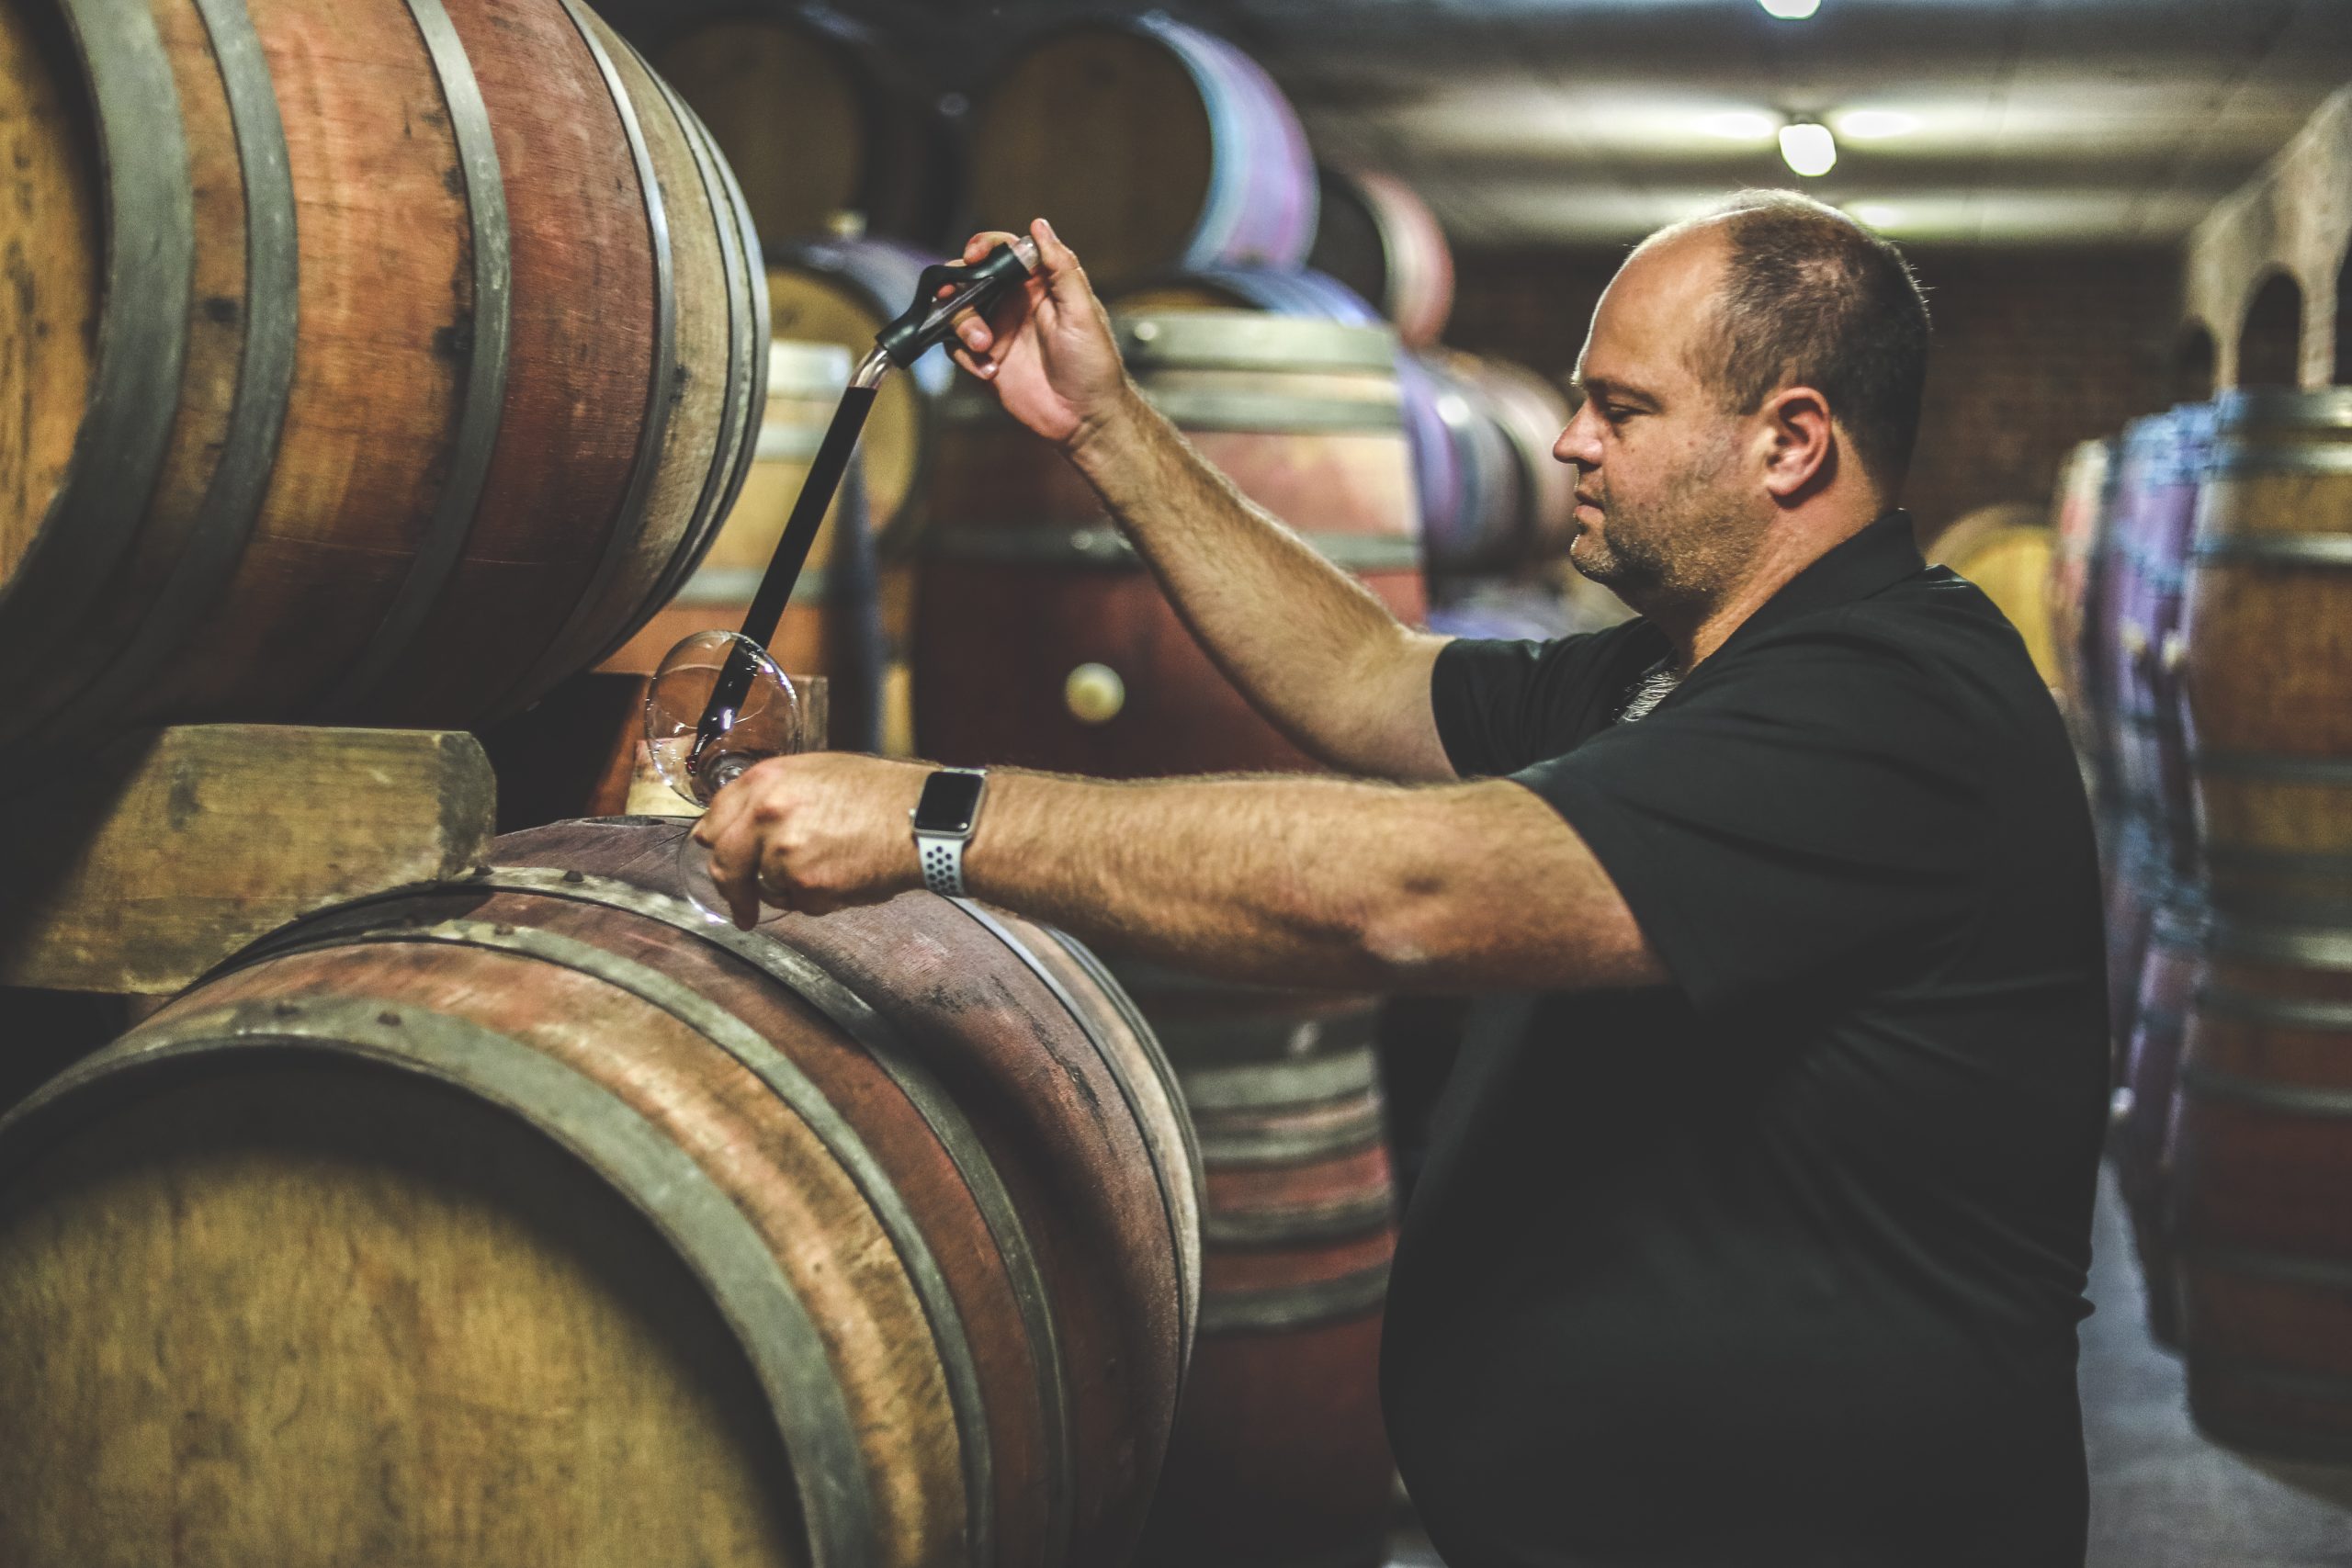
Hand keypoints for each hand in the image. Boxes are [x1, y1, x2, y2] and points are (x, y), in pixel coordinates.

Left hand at [691, 752, 930, 929]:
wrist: (921, 819)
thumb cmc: (881, 794)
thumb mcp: (819, 772)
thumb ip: (775, 794)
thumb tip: (743, 822)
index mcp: (766, 780)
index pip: (714, 818)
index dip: (715, 842)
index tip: (717, 857)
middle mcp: (767, 813)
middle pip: (725, 863)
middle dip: (731, 889)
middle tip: (740, 906)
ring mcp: (783, 852)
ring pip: (766, 887)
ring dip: (789, 889)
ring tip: (830, 868)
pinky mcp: (806, 885)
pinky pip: (798, 904)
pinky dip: (817, 900)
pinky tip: (844, 877)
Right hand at [952, 218, 1135, 451]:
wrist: (1087, 418)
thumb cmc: (1094, 364)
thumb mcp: (1083, 311)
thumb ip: (1060, 267)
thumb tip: (1040, 225)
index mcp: (1038, 285)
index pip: (1003, 251)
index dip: (984, 246)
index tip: (973, 256)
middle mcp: (1014, 304)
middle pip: (970, 278)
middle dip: (957, 285)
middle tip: (955, 296)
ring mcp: (997, 332)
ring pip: (958, 312)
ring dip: (962, 323)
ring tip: (984, 345)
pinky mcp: (984, 361)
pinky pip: (956, 348)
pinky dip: (964, 355)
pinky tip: (989, 371)